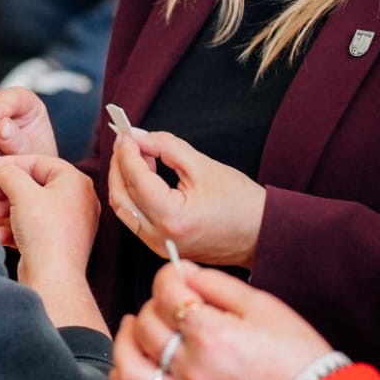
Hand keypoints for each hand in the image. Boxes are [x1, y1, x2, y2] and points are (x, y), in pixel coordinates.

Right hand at [0, 155, 104, 332]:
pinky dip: (13, 229)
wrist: (53, 279)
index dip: (12, 164)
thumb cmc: (46, 235)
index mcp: (75, 182)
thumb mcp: (22, 193)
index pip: (40, 161)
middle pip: (34, 186)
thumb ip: (7, 173)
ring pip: (30, 208)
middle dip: (6, 191)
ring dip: (5, 210)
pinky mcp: (57, 243)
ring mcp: (68, 223)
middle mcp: (77, 201)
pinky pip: (32, 228)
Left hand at [108, 127, 266, 268]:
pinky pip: (134, 218)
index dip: (127, 151)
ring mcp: (158, 245)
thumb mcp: (204, 166)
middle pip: (120, 196)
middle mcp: (160, 237)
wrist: (261, 235)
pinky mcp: (161, 246)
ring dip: (122, 179)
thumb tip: (140, 137)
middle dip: (118, 165)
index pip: (135, 178)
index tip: (127, 132)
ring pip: (123, 209)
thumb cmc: (241, 203)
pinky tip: (143, 175)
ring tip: (135, 154)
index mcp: (172, 217)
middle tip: (125, 140)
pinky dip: (132, 194)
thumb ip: (167, 147)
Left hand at [109, 262, 331, 379]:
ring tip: (132, 328)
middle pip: (147, 325)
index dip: (167, 276)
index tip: (176, 274)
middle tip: (170, 302)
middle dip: (154, 305)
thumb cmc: (294, 353)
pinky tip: (123, 370)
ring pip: (131, 368)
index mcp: (210, 333)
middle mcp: (191, 367)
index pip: (167, 293)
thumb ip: (215, 283)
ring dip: (124, 343)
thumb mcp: (261, 305)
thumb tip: (182, 271)